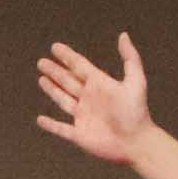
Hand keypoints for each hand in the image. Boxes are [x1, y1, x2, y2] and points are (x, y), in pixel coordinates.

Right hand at [35, 34, 151, 163]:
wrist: (137, 143)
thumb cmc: (137, 113)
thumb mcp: (135, 82)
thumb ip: (130, 58)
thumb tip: (124, 35)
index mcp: (100, 85)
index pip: (79, 66)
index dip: (67, 56)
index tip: (55, 47)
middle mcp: (90, 99)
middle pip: (68, 81)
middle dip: (55, 71)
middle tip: (42, 62)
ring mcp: (84, 116)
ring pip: (63, 100)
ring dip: (52, 90)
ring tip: (42, 78)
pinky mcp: (79, 134)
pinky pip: (61, 129)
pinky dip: (50, 125)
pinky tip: (40, 119)